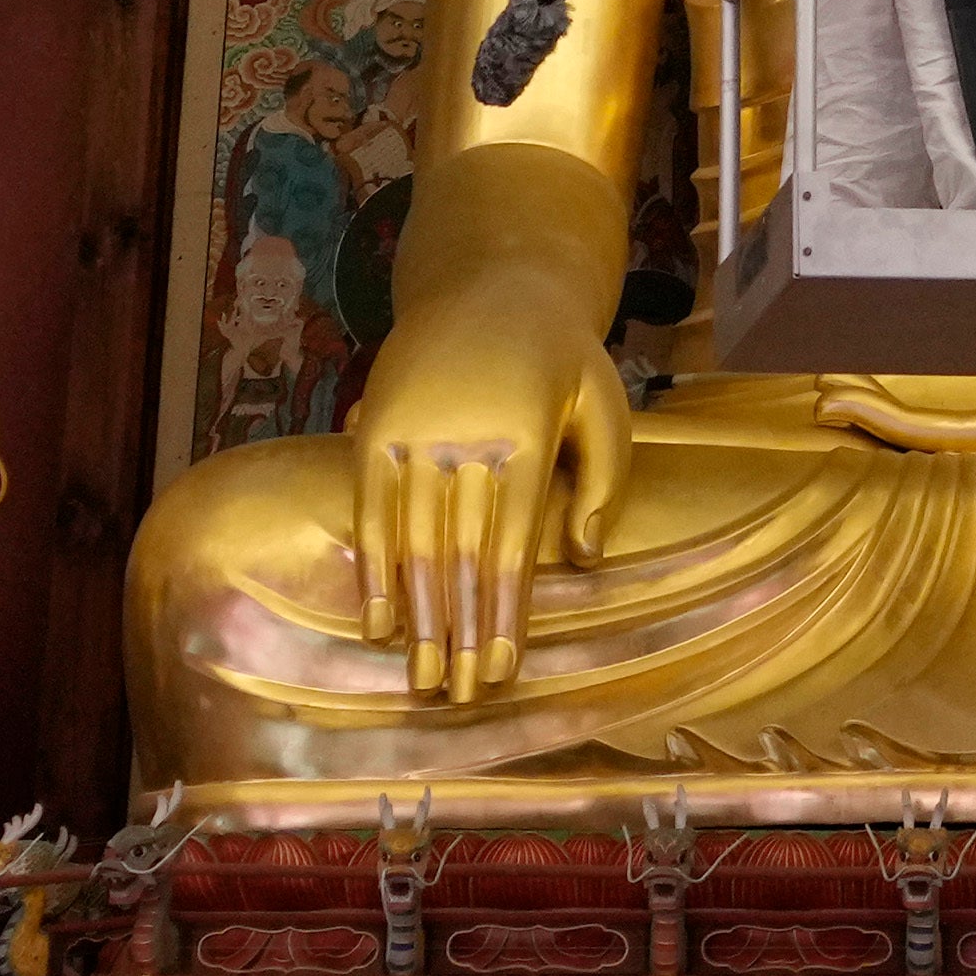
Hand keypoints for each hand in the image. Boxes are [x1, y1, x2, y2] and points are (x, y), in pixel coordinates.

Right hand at [341, 255, 630, 694]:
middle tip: (455, 698)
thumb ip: (602, 482)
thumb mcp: (605, 404)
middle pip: (460, 556)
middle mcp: (464, 440)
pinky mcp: (376, 428)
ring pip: (413, 542)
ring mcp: (413, 433)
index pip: (512, 548)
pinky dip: (373, 569)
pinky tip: (379, 620)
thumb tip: (584, 559)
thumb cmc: (560, 355)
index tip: (500, 671)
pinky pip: (369, 510)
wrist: (492, 278)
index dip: (505, 614)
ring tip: (421, 677)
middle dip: (458, 633)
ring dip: (417, 616)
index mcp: (525, 439)